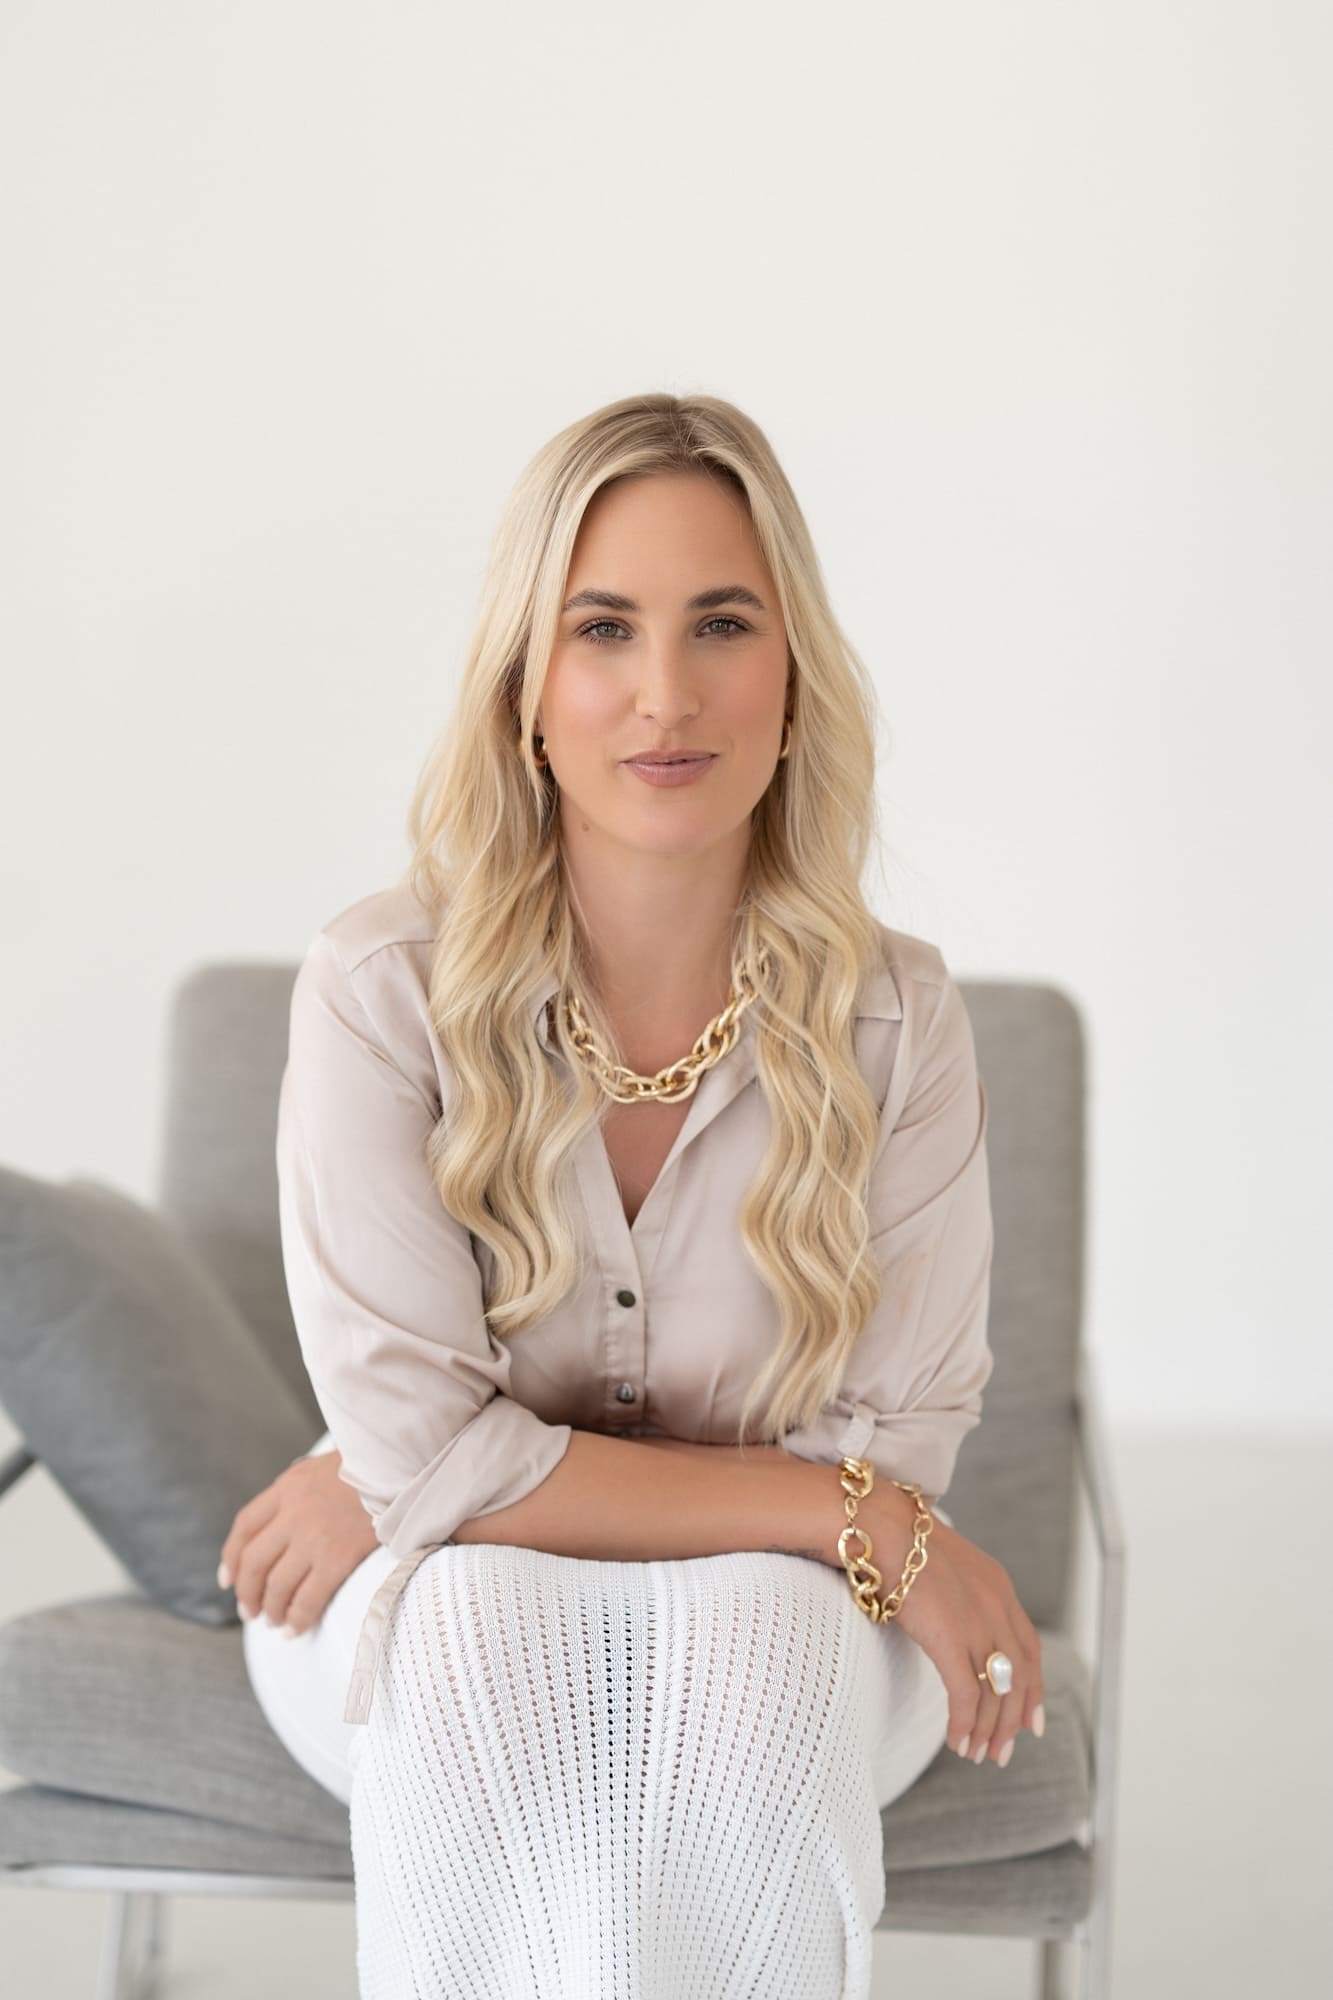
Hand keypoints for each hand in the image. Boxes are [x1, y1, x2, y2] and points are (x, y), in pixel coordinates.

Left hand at [217, 1448, 379, 1636]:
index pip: (245, 1526)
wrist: (404, 1469)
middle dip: (247, 1592)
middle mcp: (294, 1512)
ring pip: (277, 1585)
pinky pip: (308, 1598)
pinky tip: (295, 1628)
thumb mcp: (323, 1467)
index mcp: (289, 1486)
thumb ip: (300, 1491)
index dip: (231, 1558)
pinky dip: (297, 1618)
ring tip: (274, 1622)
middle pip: (254, 1562)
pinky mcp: (338, 1557)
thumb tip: (282, 1522)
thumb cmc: (370, 1468)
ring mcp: (314, 1537)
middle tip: (249, 1612)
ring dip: (271, 1609)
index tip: (228, 1580)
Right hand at [860, 1485, 1045, 1766]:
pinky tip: (957, 1741)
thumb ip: (957, 1596)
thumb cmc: (894, 1540)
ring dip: (988, 1730)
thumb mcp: (941, 1566)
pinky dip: (965, 1724)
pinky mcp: (950, 1638)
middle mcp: (996, 1605)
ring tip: (976, 1754)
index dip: (1033, 1688)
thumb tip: (949, 1624)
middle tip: (1001, 1752)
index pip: (1029, 1648)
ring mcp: (976, 1621)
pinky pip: (966, 1695)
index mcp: (998, 1585)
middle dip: (1012, 1720)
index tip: (1031, 1721)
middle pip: (1018, 1676)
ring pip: (995, 1691)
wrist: (875, 1522)